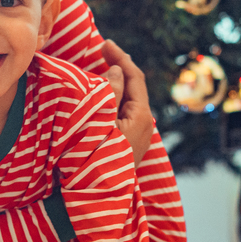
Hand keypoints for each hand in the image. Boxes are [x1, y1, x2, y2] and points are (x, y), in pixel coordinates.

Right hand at [101, 40, 152, 165]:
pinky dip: (113, 100)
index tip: (104, 43)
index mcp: (141, 116)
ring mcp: (137, 136)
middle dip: (119, 67)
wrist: (96, 198)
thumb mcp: (99, 121)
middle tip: (101, 52)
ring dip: (115, 84)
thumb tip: (116, 70)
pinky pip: (123, 114)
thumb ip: (109, 93)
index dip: (120, 57)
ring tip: (99, 69)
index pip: (135, 77)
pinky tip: (101, 97)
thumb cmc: (95, 159)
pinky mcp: (128, 145)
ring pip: (127, 101)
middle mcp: (144, 125)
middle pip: (133, 88)